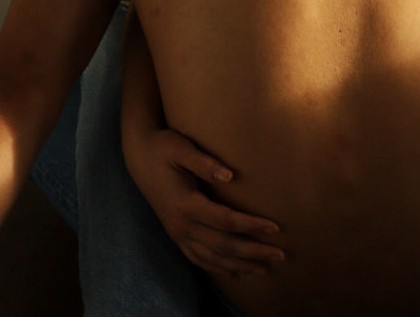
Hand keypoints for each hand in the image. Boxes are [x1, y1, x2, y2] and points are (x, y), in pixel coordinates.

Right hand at [126, 127, 283, 277]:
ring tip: (263, 269)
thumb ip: (204, 163)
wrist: (139, 157)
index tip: (275, 228)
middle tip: (279, 255)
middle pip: (223, 245)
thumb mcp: (181, 148)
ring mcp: (177, 233)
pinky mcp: (176, 234)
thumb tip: (230, 176)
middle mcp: (181, 224)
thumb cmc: (164, 147)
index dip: (251, 226)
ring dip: (239, 265)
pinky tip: (233, 272)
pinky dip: (217, 267)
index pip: (225, 220)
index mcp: (185, 204)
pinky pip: (198, 258)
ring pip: (212, 258)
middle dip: (253, 252)